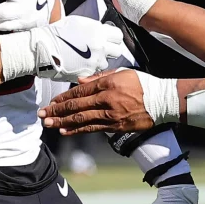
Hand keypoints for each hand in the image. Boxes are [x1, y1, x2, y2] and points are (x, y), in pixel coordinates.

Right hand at [30, 16, 123, 81]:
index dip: (113, 38)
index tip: (109, 39)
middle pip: (117, 51)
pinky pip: (94, 71)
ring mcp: (94, 61)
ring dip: (99, 61)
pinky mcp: (87, 72)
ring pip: (106, 63)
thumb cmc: (56, 34)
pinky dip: (89, 68)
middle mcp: (99, 46)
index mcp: (98, 31)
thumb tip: (101, 30)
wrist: (42, 48)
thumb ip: (94, 28)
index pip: (118, 36)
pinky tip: (80, 64)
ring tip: (87, 58)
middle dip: (110, 50)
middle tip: (101, 49)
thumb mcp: (78, 23)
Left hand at [38, 69, 164, 133]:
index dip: (63, 97)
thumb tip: (81, 80)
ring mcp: (110, 115)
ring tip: (48, 124)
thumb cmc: (143, 84)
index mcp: (107, 84)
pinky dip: (77, 130)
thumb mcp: (122, 73)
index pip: (79, 91)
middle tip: (42, 114)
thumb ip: (100, 77)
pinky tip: (65, 131)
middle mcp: (106, 99)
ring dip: (62, 122)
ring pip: (81, 119)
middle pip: (76, 106)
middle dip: (57, 111)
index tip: (51, 101)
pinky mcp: (115, 126)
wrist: (162, 101)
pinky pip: (92, 129)